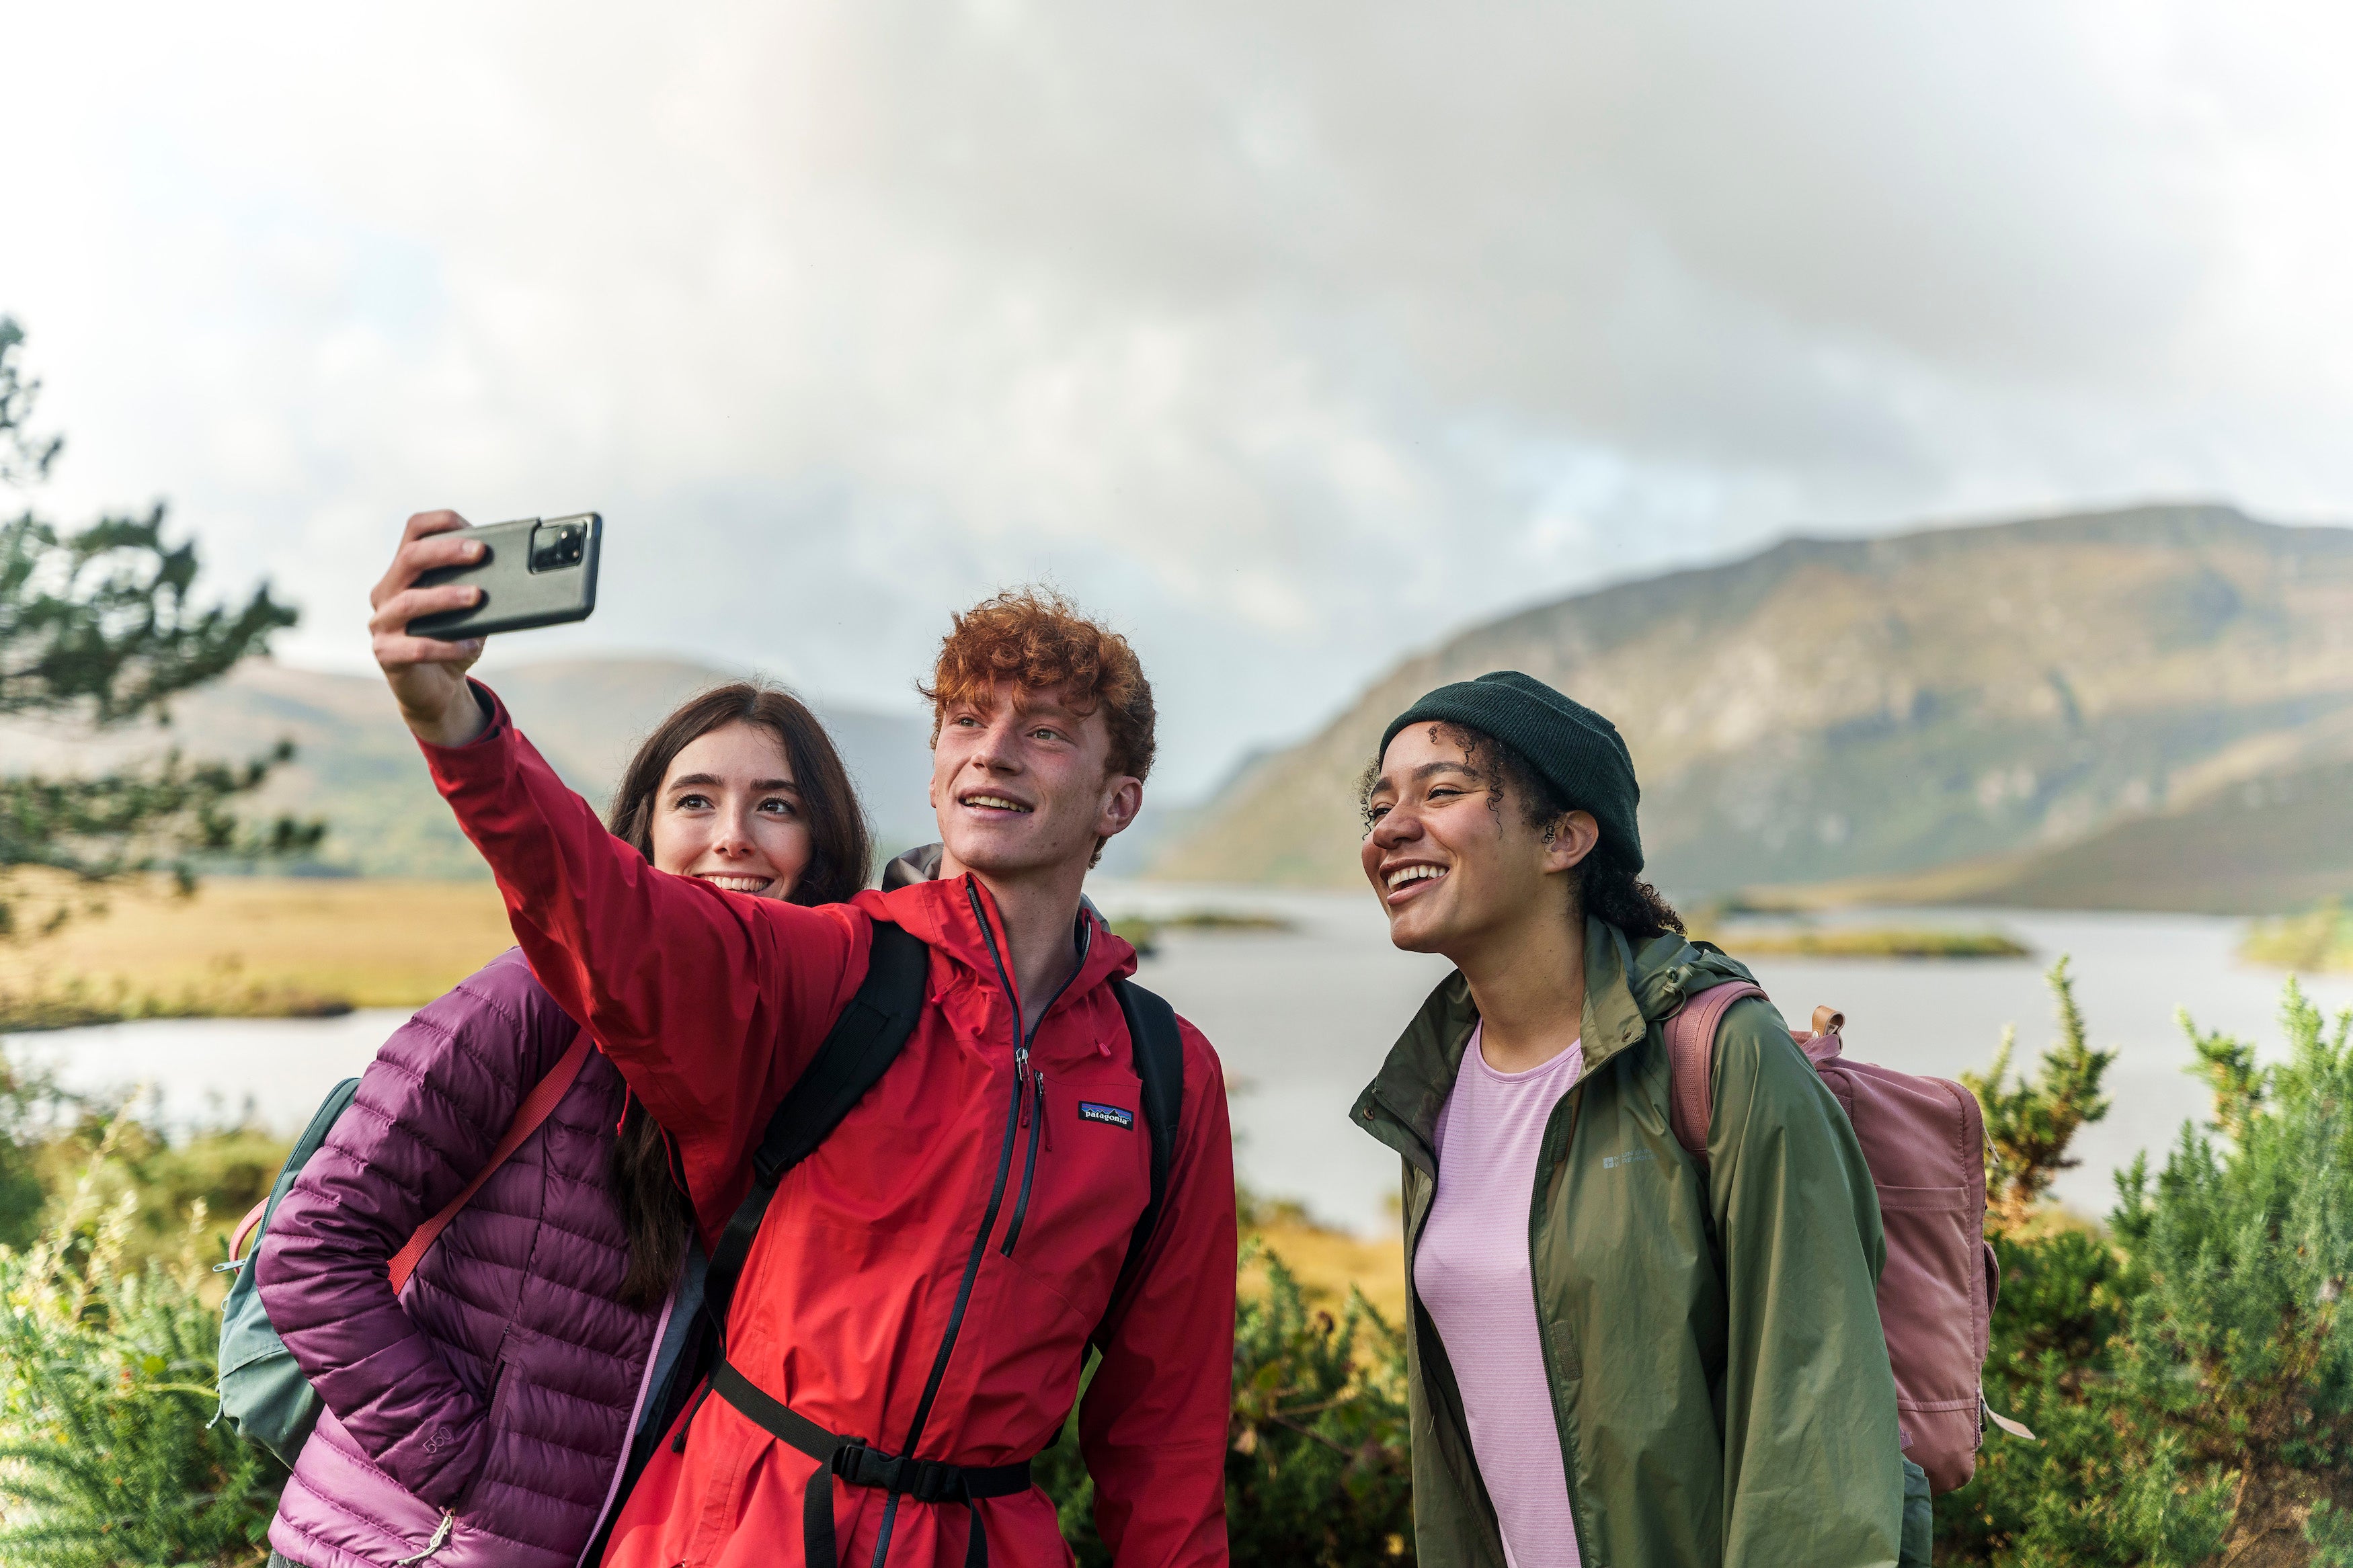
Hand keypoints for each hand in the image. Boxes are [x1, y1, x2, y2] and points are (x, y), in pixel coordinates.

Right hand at [371, 510, 491, 746]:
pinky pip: (416, 647)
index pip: (413, 531)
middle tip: (479, 552)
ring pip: (409, 602)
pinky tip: (472, 643)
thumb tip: (510, 570)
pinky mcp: (386, 654)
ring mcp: (382, 623)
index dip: (440, 522)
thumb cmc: (453, 640)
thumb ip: (477, 587)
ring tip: (477, 596)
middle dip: (446, 551)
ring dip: (445, 596)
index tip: (474, 528)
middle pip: (409, 558)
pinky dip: (446, 644)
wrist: (437, 689)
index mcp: (404, 572)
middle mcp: (387, 592)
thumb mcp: (469, 610)